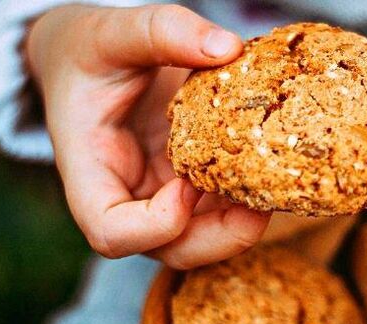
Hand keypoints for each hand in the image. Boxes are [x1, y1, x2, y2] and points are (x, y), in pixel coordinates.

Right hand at [25, 5, 269, 268]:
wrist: (88, 59)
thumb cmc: (87, 51)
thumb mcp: (111, 32)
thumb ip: (160, 31)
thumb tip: (226, 47)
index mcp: (91, 173)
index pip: (111, 232)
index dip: (154, 225)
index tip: (186, 184)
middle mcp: (128, 198)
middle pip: (172, 250)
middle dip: (221, 237)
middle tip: (260, 203)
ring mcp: (162, 196)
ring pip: (207, 238)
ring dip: (246, 221)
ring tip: (279, 182)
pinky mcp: (192, 184)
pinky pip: (224, 207)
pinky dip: (252, 195)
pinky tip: (277, 165)